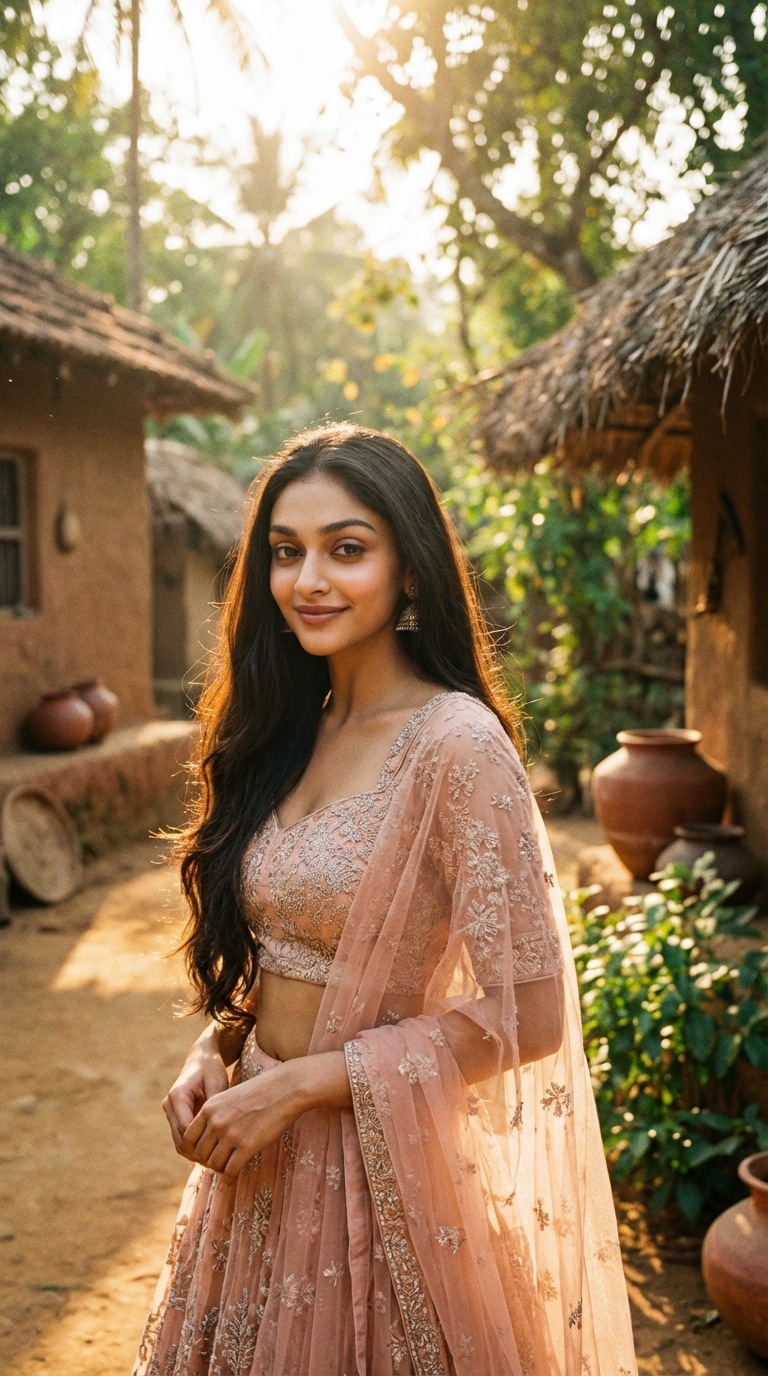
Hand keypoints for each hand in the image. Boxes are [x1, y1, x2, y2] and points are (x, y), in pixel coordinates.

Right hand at [163, 1038, 230, 1162]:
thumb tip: (217, 1132)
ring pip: (179, 1142)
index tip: (221, 1152)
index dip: (201, 1145)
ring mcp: (170, 1112)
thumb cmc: (212, 1069)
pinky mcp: (175, 1117)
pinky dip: (195, 1147)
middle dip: (198, 1153)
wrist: (202, 1059)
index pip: (185, 1130)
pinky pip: (182, 1138)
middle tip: (220, 1163)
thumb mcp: (217, 1085)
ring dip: (195, 1153)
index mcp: (177, 1096)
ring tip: (217, 1160)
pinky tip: (213, 1151)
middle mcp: (170, 1105)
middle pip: (180, 1140)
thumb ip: (214, 1108)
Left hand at [182, 1064, 299, 1182]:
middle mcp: (216, 1122)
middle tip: (217, 1163)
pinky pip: (230, 1171)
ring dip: (219, 1169)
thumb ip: (215, 1115)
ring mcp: (231, 1135)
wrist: (286, 1088)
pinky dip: (230, 1177)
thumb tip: (208, 1138)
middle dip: (207, 1161)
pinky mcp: (247, 1146)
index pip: (188, 1138)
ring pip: (214, 1164)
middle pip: (200, 1154)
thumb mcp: (229, 1098)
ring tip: (227, 1169)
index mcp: (209, 1108)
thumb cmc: (261, 1091)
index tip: (205, 1152)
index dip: (195, 1149)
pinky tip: (233, 1177)